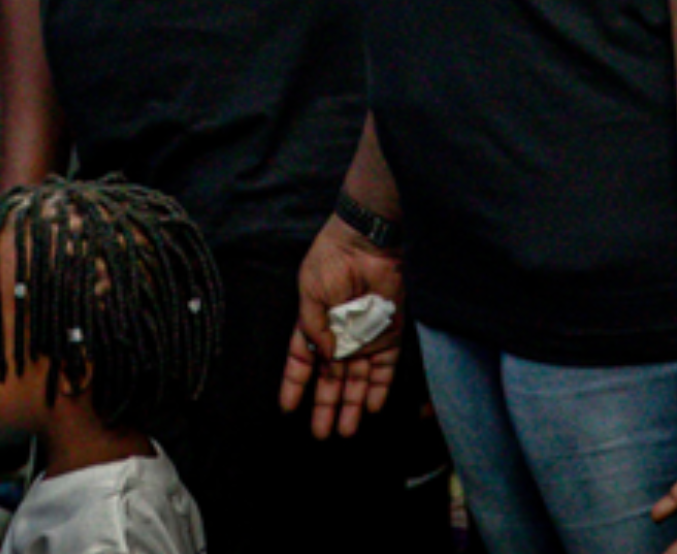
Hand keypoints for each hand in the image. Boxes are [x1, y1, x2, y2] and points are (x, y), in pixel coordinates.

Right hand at [276, 214, 404, 438]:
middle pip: (330, 379)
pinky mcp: (389, 336)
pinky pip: (384, 369)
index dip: (294, 385)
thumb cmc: (332, 260)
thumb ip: (313, 326)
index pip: (302, 361)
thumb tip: (322, 357)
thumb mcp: (310, 291)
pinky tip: (370, 408)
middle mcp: (340, 336)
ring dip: (350, 406)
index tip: (287, 408)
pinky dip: (378, 389)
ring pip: (356, 380)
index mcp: (315, 324)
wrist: (369, 243)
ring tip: (344, 432)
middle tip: (319, 433)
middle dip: (324, 406)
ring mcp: (364, 338)